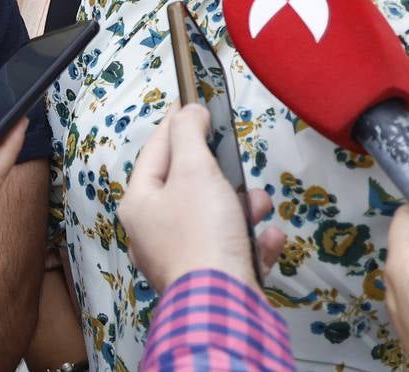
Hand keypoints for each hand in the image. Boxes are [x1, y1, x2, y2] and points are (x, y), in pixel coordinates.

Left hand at [120, 105, 285, 292]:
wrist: (224, 305)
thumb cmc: (202, 234)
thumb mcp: (195, 171)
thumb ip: (190, 134)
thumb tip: (188, 111)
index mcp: (140, 205)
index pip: (155, 152)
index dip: (175, 125)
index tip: (191, 103)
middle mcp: (154, 233)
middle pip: (188, 188)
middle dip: (219, 175)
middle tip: (234, 164)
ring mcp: (182, 259)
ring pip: (214, 219)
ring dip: (242, 209)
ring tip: (258, 207)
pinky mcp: (210, 281)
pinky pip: (233, 251)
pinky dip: (253, 242)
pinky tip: (268, 239)